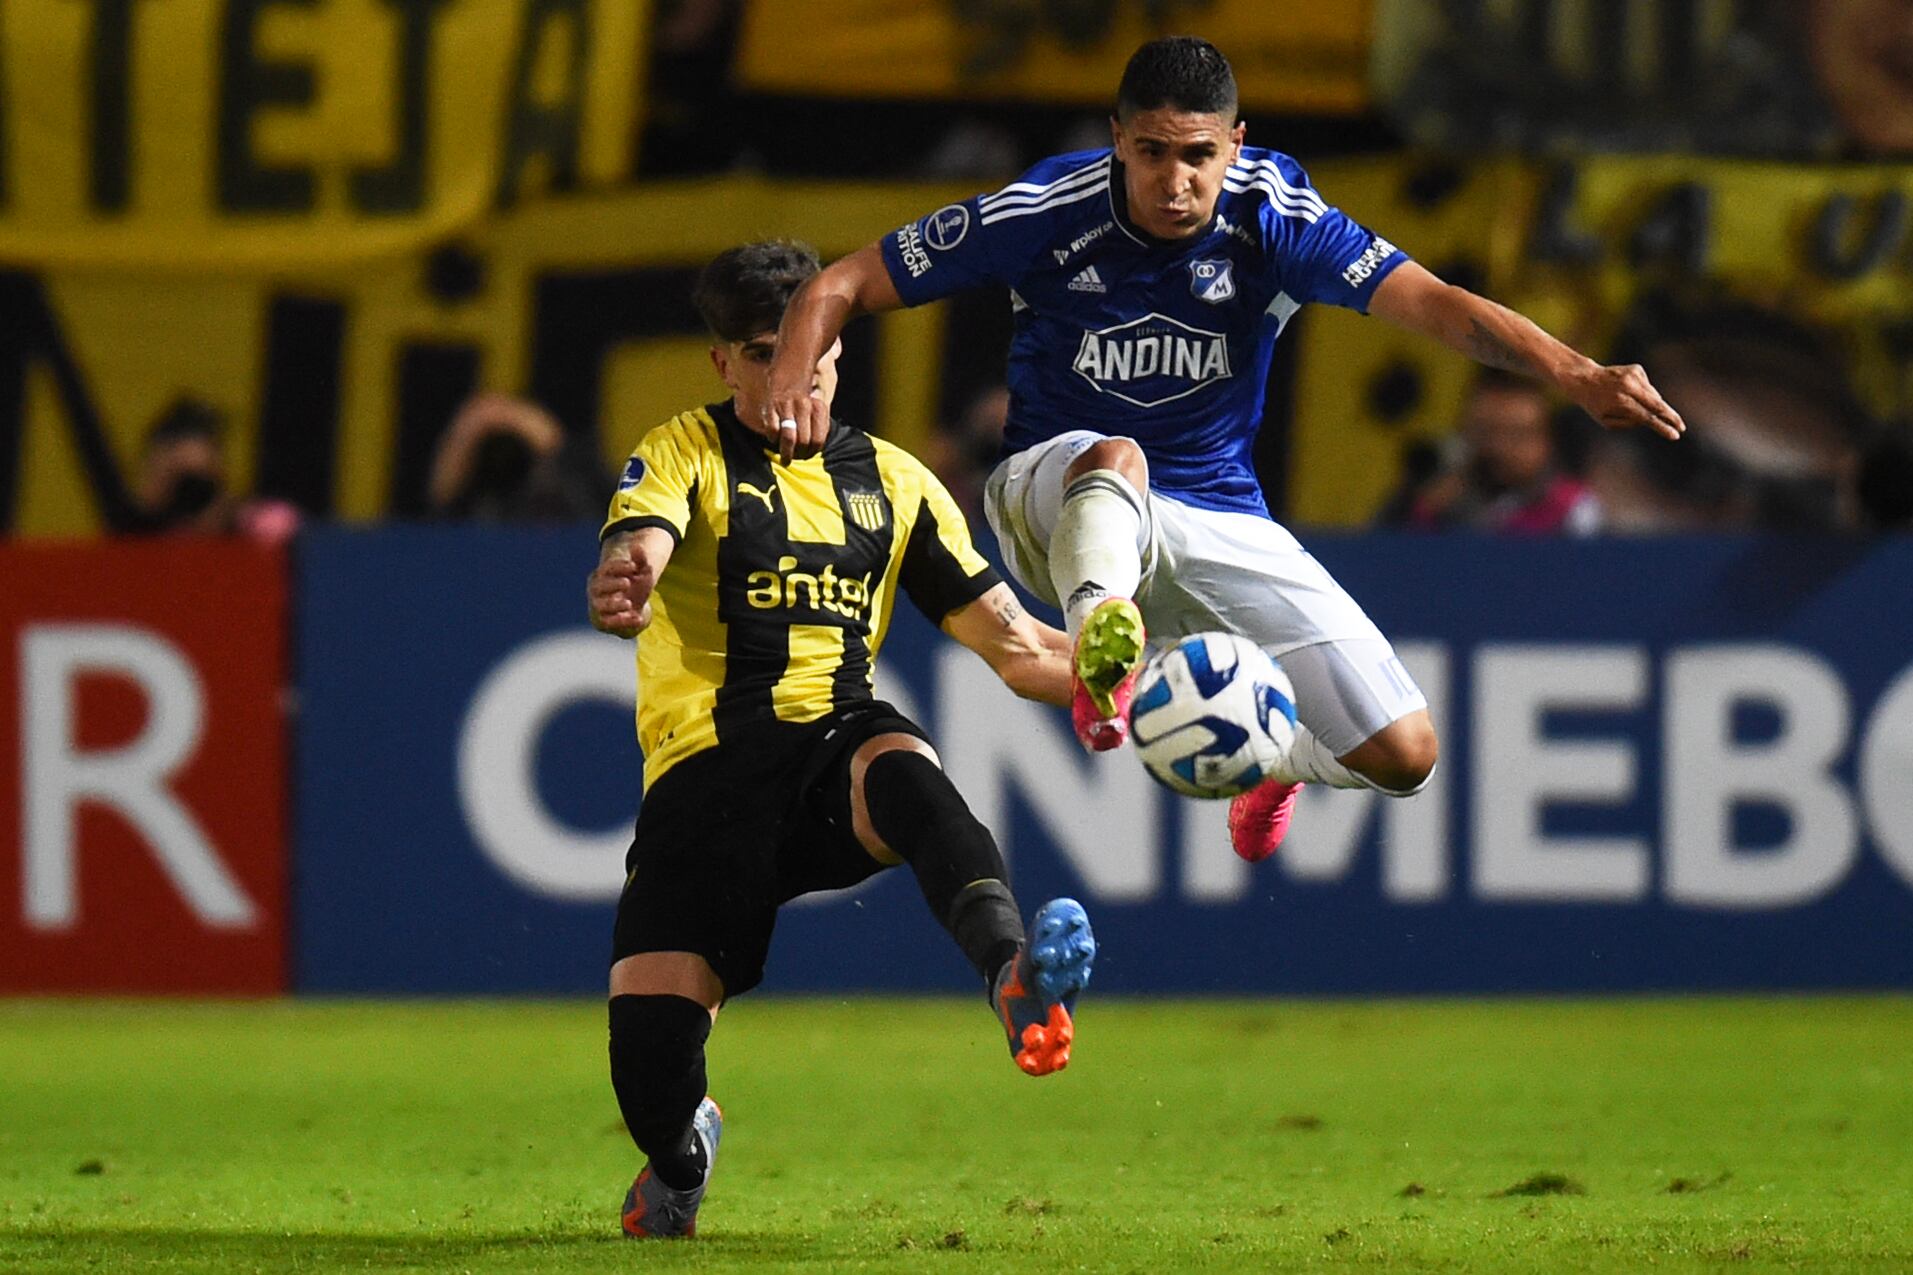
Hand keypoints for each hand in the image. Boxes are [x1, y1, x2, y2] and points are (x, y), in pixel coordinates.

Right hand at [587, 557, 651, 637]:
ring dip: (613, 604)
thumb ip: (640, 561)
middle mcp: (595, 590)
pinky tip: (637, 618)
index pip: (606, 569)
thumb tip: (638, 547)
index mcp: (602, 575)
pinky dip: (622, 621)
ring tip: (629, 603)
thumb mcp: (638, 574)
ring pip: (600, 606)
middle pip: (598, 586)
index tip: (634, 566)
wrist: (629, 611)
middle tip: (628, 583)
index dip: (619, 566)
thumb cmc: (631, 588)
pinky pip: (608, 622)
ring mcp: (598, 606)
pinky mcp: (603, 622)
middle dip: (612, 584)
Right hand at [765, 377, 830, 464]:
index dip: (812, 452)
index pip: (818, 440)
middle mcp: (804, 406)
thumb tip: (813, 452)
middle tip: (795, 458)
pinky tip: (775, 440)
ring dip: (787, 453)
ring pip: (789, 438)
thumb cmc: (804, 402)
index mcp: (819, 409)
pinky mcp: (771, 407)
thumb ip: (819, 430)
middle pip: (804, 441)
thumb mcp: (817, 411)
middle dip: (799, 454)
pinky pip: (772, 431)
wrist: (788, 376)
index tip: (807, 455)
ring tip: (785, 459)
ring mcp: (787, 406)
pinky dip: (773, 439)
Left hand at [1565, 363, 1686, 440]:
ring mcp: (1634, 376)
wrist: (1585, 379)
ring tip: (1634, 406)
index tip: (1675, 435)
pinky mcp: (1637, 369)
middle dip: (1671, 417)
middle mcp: (1629, 387)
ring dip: (1654, 405)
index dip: (1662, 427)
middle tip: (1682, 428)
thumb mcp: (1606, 421)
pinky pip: (1648, 387)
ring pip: (1654, 396)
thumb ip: (1628, 424)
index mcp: (1620, 402)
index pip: (1646, 417)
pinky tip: (1630, 392)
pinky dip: (1645, 393)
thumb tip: (1650, 421)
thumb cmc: (1595, 404)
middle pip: (1657, 404)